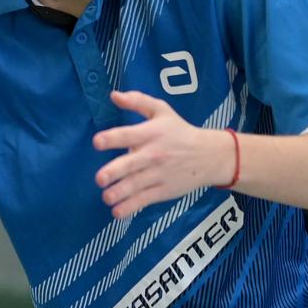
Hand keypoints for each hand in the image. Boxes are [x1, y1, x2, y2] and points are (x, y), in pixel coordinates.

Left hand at [92, 89, 234, 217]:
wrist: (210, 156)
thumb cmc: (179, 131)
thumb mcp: (162, 111)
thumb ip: (138, 101)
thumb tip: (113, 95)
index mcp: (150, 133)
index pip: (128, 135)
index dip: (112, 138)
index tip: (97, 143)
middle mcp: (153, 154)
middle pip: (130, 164)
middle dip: (114, 172)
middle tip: (100, 178)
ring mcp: (158, 174)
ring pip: (136, 185)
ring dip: (119, 193)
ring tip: (106, 197)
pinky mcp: (163, 190)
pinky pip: (144, 200)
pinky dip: (131, 207)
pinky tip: (117, 212)